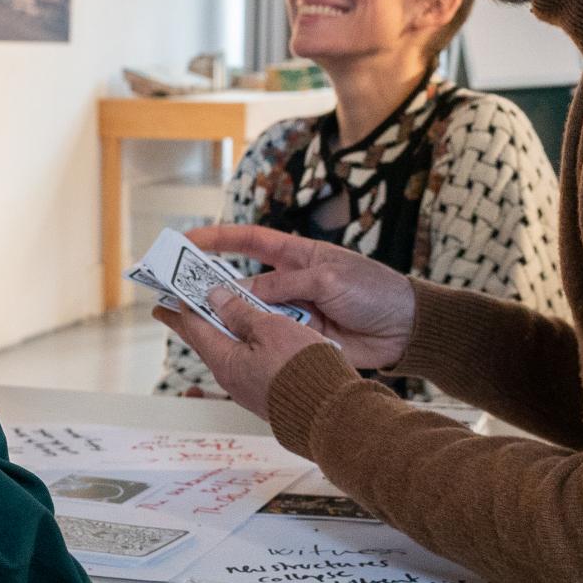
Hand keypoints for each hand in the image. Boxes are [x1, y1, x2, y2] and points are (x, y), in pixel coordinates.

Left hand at [154, 289, 328, 419]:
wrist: (332, 415)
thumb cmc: (304, 370)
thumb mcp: (271, 329)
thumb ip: (241, 312)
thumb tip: (215, 297)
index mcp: (226, 360)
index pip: (194, 326)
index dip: (182, 306)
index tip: (168, 295)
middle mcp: (231, 377)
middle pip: (205, 341)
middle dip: (189, 321)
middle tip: (170, 308)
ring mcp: (248, 387)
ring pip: (227, 351)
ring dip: (217, 330)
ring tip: (212, 314)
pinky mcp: (266, 391)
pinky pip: (246, 362)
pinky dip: (240, 343)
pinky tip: (249, 336)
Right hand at [188, 225, 416, 370]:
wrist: (404, 328)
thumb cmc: (373, 290)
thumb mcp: (326, 279)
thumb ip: (283, 286)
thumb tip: (239, 292)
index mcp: (296, 254)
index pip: (248, 241)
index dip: (216, 239)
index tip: (187, 242)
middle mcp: (288, 282)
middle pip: (241, 281)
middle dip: (210, 284)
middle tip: (178, 289)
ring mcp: (292, 311)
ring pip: (250, 313)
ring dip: (229, 316)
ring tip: (197, 319)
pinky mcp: (298, 338)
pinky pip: (268, 338)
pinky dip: (251, 341)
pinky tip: (233, 344)